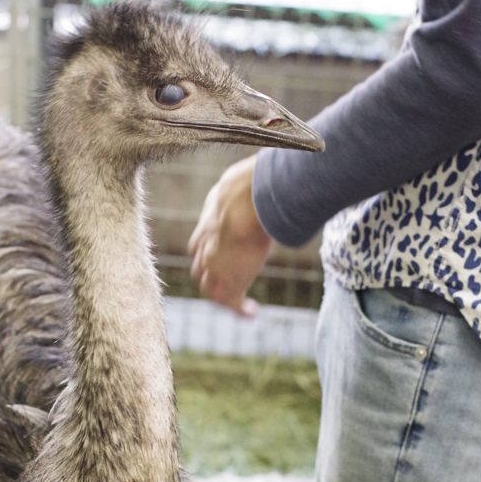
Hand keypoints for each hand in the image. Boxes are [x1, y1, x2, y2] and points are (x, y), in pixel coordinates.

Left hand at [188, 154, 271, 316]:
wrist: (246, 200)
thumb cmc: (254, 183)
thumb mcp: (251, 180)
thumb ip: (259, 182)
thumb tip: (282, 169)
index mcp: (209, 222)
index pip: (200, 244)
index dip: (208, 253)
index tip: (223, 258)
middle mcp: (206, 246)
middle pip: (199, 270)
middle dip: (210, 279)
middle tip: (227, 288)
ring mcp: (215, 265)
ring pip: (209, 289)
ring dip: (224, 298)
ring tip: (241, 306)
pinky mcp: (229, 280)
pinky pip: (231, 302)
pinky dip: (240, 309)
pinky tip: (252, 313)